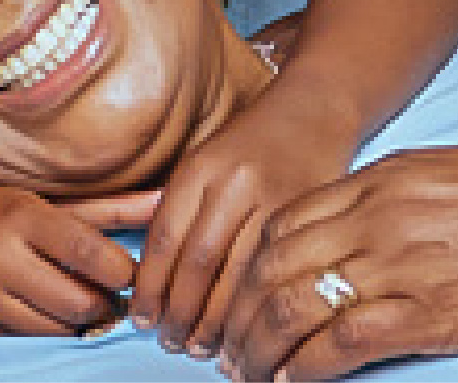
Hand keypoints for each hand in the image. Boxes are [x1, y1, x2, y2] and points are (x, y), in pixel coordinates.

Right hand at [0, 182, 157, 337]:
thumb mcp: (49, 197)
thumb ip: (110, 208)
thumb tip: (166, 201)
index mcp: (21, 215)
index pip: (91, 254)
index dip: (122, 271)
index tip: (126, 272)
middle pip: (80, 301)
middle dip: (104, 303)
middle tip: (105, 292)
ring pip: (57, 329)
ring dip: (77, 321)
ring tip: (74, 299)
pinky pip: (29, 341)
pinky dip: (47, 331)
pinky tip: (44, 309)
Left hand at [132, 89, 341, 356]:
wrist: (315, 110)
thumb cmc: (249, 144)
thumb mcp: (203, 164)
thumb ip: (178, 212)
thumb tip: (150, 280)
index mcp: (200, 167)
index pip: (165, 238)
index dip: (150, 286)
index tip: (142, 319)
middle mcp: (235, 181)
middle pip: (199, 261)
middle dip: (181, 311)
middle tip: (171, 342)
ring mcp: (276, 197)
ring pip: (239, 273)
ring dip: (217, 320)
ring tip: (202, 347)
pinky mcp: (310, 215)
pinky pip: (276, 271)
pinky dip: (254, 307)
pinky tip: (243, 328)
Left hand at [219, 145, 457, 382]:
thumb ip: (406, 189)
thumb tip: (371, 209)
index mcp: (386, 177)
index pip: (284, 218)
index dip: (248, 260)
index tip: (237, 290)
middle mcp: (380, 215)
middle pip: (272, 262)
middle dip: (237, 307)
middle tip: (223, 342)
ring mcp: (401, 264)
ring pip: (292, 305)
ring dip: (258, 344)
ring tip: (246, 370)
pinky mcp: (429, 313)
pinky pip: (339, 343)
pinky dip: (303, 367)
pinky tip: (290, 381)